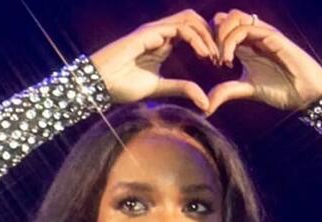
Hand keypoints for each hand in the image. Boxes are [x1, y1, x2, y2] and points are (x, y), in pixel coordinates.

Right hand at [90, 9, 218, 111]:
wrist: (98, 84)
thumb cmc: (122, 86)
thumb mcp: (159, 88)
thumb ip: (181, 89)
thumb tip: (205, 102)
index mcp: (162, 44)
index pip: (192, 33)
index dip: (208, 44)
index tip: (220, 63)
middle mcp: (159, 33)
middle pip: (194, 21)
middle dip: (211, 35)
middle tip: (223, 57)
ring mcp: (154, 30)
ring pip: (189, 20)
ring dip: (206, 36)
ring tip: (215, 56)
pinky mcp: (149, 33)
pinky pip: (180, 29)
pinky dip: (196, 39)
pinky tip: (205, 54)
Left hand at [207, 9, 321, 113]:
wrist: (306, 93)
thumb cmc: (281, 88)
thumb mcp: (247, 89)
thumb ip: (226, 92)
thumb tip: (205, 106)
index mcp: (245, 44)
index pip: (220, 27)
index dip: (209, 40)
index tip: (209, 62)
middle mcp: (253, 35)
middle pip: (224, 17)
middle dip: (211, 35)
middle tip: (211, 58)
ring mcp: (263, 34)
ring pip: (234, 17)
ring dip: (220, 36)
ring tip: (220, 60)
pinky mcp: (273, 36)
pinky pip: (247, 29)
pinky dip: (231, 43)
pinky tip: (228, 62)